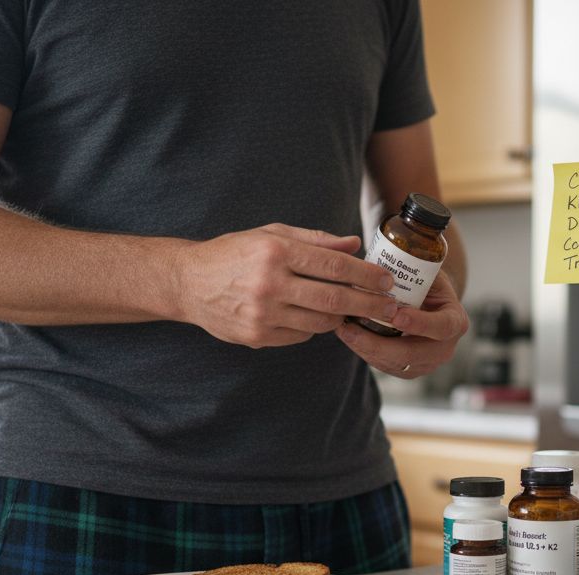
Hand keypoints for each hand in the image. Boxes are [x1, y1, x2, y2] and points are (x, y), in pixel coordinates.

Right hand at [177, 223, 397, 347]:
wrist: (188, 282)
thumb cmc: (234, 253)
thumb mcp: (271, 234)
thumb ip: (315, 240)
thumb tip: (354, 244)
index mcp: (276, 251)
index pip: (334, 265)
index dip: (366, 274)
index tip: (387, 281)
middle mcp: (270, 283)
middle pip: (334, 298)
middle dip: (369, 304)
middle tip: (390, 307)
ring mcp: (263, 314)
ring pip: (321, 321)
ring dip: (342, 316)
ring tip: (352, 310)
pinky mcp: (257, 336)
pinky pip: (301, 335)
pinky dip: (313, 326)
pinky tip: (313, 316)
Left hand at [335, 272, 468, 377]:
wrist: (428, 303)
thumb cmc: (426, 284)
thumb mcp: (427, 272)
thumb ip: (413, 267)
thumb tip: (382, 255)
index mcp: (455, 321)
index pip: (442, 327)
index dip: (420, 324)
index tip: (397, 316)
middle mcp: (443, 348)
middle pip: (412, 354)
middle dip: (379, 343)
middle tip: (353, 328)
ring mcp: (425, 364)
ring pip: (393, 362)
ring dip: (365, 347)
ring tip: (343, 329)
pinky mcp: (406, 370)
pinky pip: (382, 365)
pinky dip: (363, 351)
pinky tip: (347, 336)